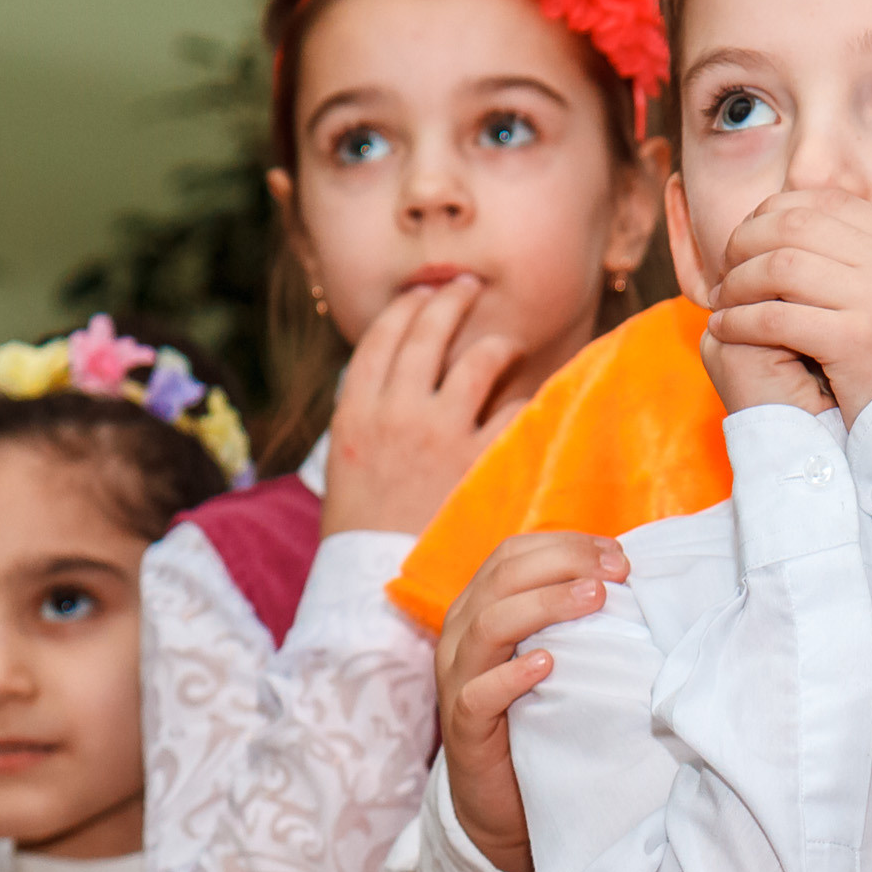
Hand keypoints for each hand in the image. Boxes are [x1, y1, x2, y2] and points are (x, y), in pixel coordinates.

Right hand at [321, 278, 529, 535]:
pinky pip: (513, 411)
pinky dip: (522, 400)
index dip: (404, 309)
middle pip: (426, 334)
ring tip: (508, 344)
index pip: (379, 338)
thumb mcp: (344, 464)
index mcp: (354, 412)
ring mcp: (438, 435)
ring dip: (497, 344)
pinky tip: (528, 399)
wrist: (372, 583)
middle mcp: (395, 413)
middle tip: (467, 289)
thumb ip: (366, 419)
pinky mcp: (477, 462)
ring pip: (477, 361)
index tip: (420, 294)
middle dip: (450, 301)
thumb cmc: (359, 529)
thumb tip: (390, 385)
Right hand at [434, 533, 628, 871]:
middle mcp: (461, 635)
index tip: (618, 557)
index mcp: (481, 607)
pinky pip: (477, 695)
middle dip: (562, 564)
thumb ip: (575, 617)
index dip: (564, 546)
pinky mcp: (462, 728)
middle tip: (616, 574)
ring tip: (594, 600)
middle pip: (502, 578)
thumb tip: (627, 577)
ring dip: (543, 605)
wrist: (503, 801)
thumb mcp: (558, 655)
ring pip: (487, 625)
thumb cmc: (537, 715)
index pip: (512, 554)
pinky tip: (547, 665)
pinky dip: (511, 676)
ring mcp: (458, 680)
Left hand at [707, 176, 871, 423]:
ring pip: (779, 267)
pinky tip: (727, 328)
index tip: (754, 234)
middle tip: (727, 265)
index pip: (832, 203)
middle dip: (749, 240)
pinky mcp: (852, 345)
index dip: (781, 210)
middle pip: (797, 226)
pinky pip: (775, 318)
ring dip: (739, 281)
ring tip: (724, 298)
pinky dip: (740, 320)